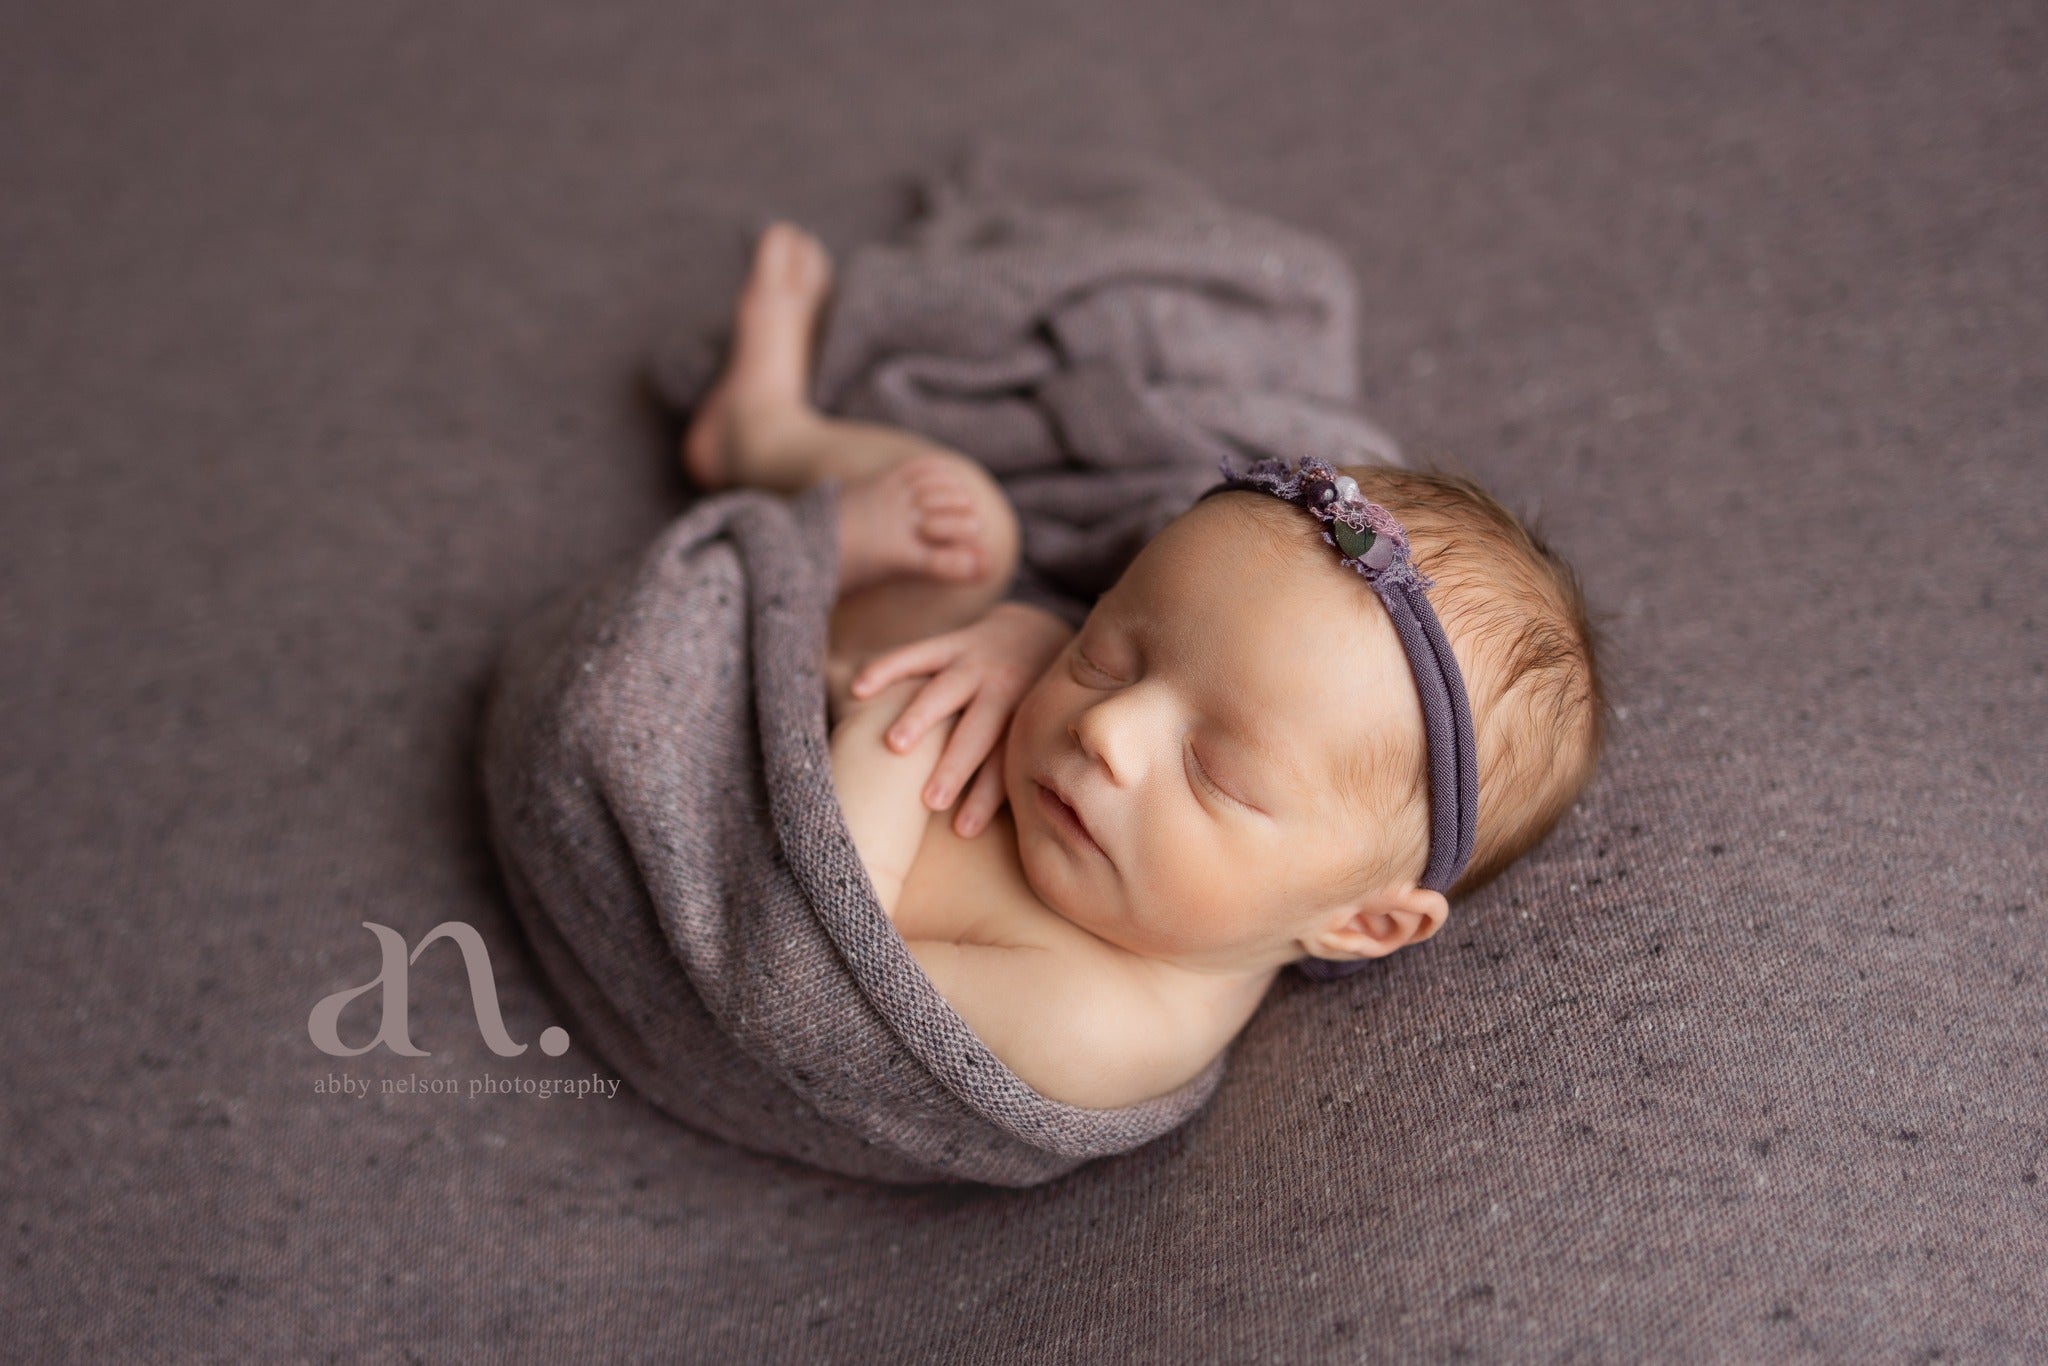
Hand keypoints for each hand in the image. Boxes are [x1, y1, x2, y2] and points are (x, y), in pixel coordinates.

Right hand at [850, 602, 1075, 836]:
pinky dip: (887, 669)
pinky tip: (859, 689)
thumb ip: (1010, 769)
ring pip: (945, 691)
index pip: (1002, 764)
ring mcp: (975, 663)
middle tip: (931, 800)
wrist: (1037, 631)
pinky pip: (916, 653)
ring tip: (895, 745)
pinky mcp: (951, 642)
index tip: (963, 830)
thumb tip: (985, 835)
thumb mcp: (1033, 731)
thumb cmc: (1026, 705)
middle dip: (954, 765)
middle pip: (976, 731)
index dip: (984, 797)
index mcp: (1022, 719)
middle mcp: (1001, 690)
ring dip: (920, 717)